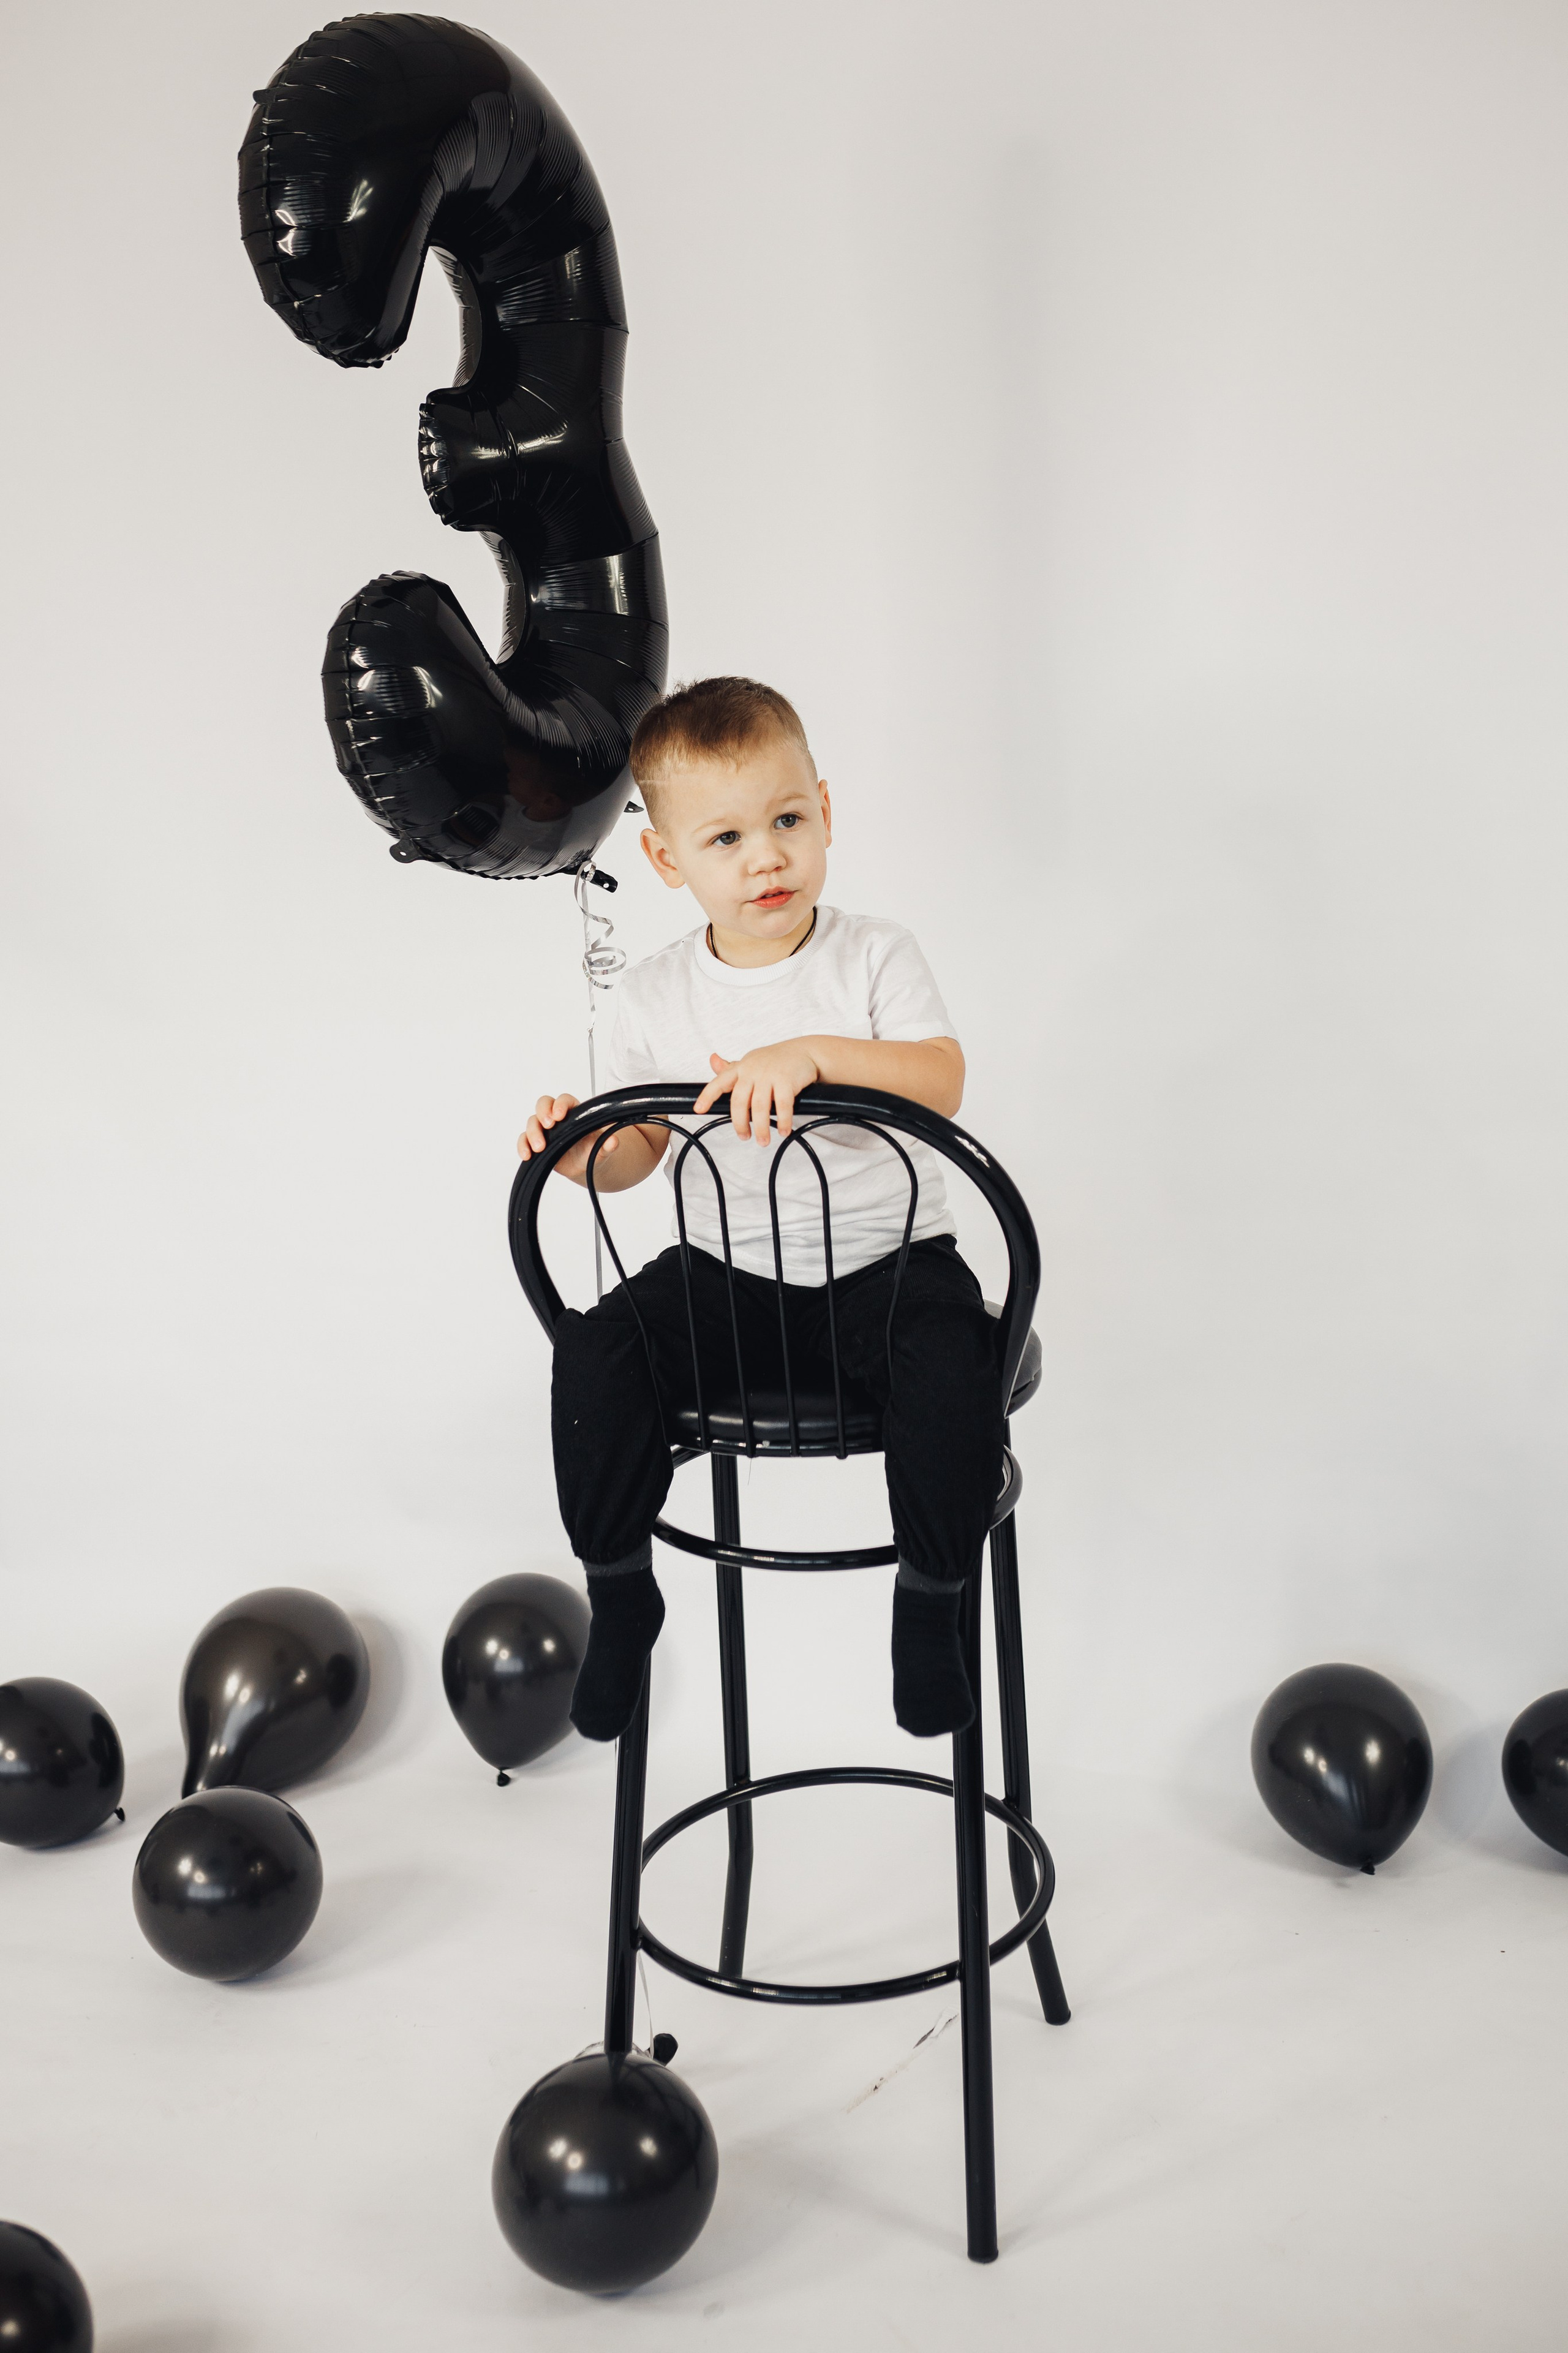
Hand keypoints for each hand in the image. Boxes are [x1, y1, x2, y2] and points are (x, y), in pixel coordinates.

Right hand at [517, 1092, 618, 1179]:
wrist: (585, 1166)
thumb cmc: (593, 1150)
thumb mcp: (603, 1149)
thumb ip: (608, 1145)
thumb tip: (614, 1141)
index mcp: (575, 1112)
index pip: (565, 1100)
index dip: (561, 1105)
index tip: (560, 1115)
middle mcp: (558, 1118)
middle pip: (543, 1104)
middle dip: (543, 1113)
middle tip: (549, 1125)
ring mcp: (545, 1130)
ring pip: (532, 1121)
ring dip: (533, 1132)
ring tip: (540, 1147)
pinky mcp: (536, 1142)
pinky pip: (524, 1139)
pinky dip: (522, 1145)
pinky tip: (526, 1155)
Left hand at [693, 1040, 820, 1145]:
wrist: (805, 1051)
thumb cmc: (776, 1060)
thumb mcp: (751, 1062)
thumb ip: (731, 1067)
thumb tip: (712, 1060)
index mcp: (742, 1067)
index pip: (720, 1081)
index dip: (708, 1096)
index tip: (698, 1109)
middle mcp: (753, 1070)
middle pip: (739, 1101)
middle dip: (740, 1123)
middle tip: (744, 1136)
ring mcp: (770, 1075)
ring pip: (760, 1107)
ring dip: (761, 1128)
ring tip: (763, 1140)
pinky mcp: (787, 1080)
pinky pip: (783, 1106)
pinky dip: (783, 1121)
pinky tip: (783, 1130)